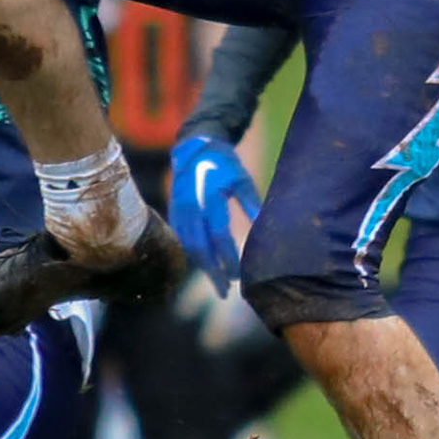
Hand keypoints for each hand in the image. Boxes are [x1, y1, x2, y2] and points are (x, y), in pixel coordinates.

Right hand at [169, 133, 261, 295]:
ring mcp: (179, 209)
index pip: (219, 236)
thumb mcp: (242, 180)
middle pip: (201, 248)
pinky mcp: (174, 211)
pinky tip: (206, 265)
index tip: (239, 276)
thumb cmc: (224, 163)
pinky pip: (183, 239)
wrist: (196, 146)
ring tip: (218, 283)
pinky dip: (195, 255)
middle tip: (226, 292)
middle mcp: (191, 206)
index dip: (228, 258)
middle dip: (213, 272)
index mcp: (209, 197)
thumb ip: (251, 204)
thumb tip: (264, 229)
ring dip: (203, 267)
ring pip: (189, 246)